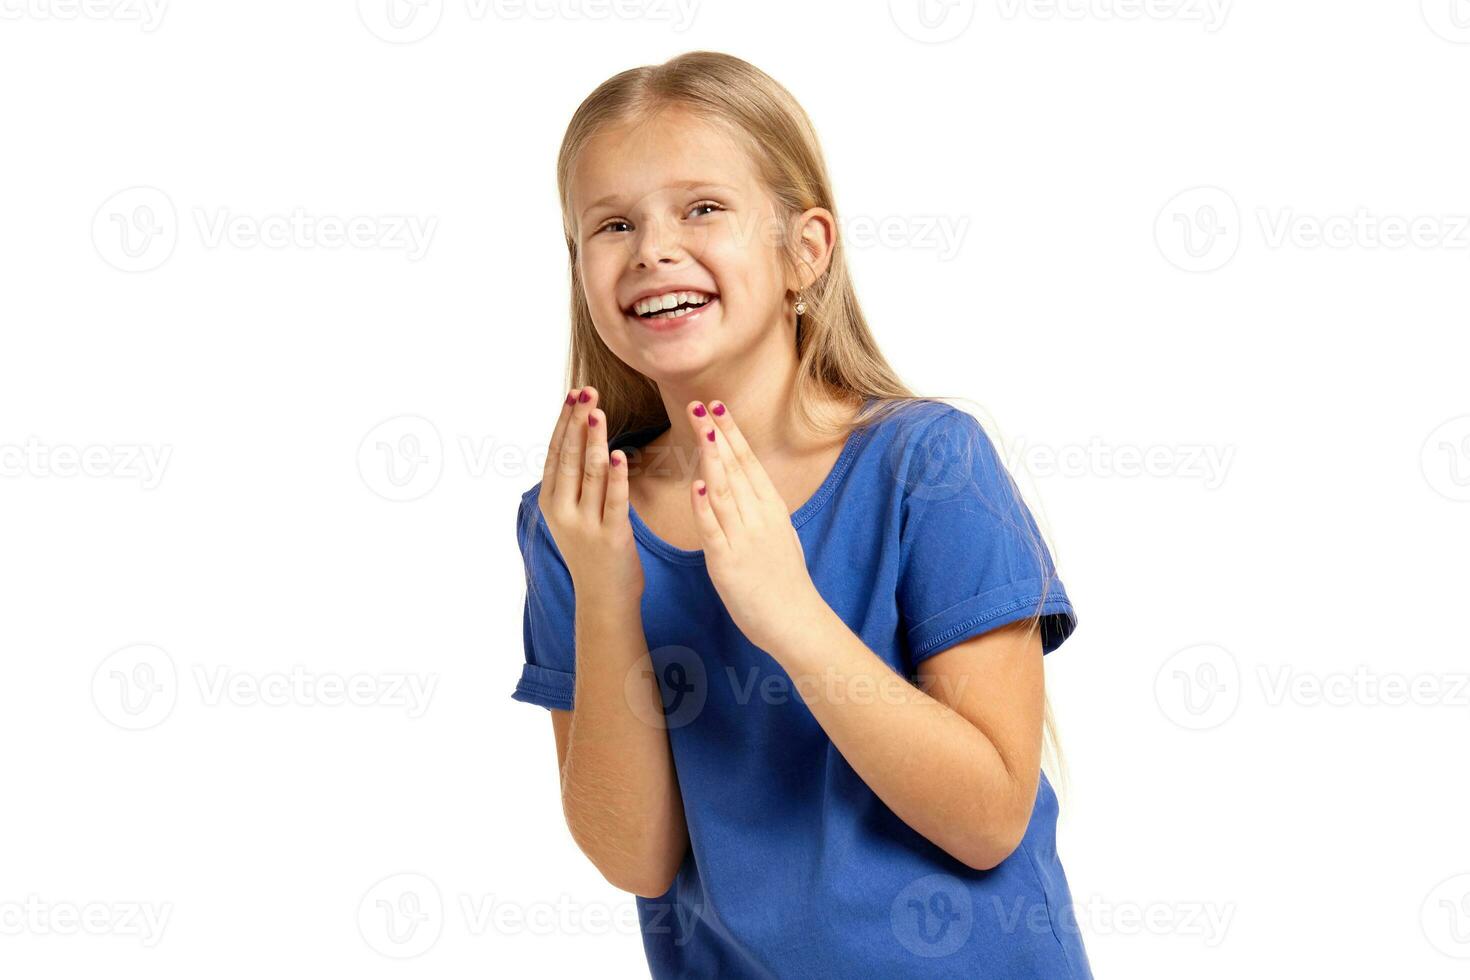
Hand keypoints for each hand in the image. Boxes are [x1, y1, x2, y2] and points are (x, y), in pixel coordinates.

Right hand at [538, 386, 644, 605]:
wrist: (603, 598)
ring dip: (595, 440)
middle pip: (570, 458)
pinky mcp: (611, 537)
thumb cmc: (592, 551)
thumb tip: (576, 438)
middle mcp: (561, 512)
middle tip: (587, 392)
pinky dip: (616, 476)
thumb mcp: (571, 515)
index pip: (556, 453)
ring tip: (598, 412)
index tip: (574, 394)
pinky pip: (613, 500)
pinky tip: (619, 453)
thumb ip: (572, 482)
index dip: (565, 422)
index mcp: (550, 502)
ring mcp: (584, 525)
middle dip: (578, 422)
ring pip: (589, 474)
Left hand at [685, 400, 825, 654]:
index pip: (749, 463)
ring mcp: (745, 539)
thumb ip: (760, 509)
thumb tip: (746, 485)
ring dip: (712, 458)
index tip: (719, 407)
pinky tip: (697, 485)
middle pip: (736, 469)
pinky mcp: (728, 563)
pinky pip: (714, 530)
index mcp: (772, 509)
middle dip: (718, 435)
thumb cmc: (783, 581)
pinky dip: (705, 506)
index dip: (733, 433)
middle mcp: (760, 518)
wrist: (795, 621)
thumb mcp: (778, 534)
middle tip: (702, 405)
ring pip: (725, 491)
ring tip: (701, 430)